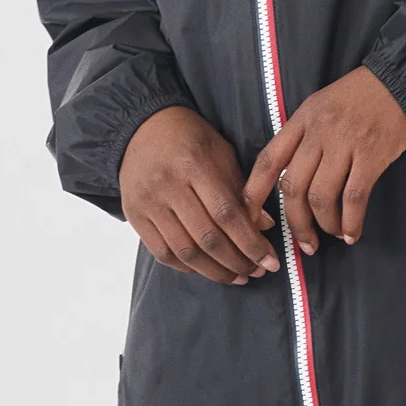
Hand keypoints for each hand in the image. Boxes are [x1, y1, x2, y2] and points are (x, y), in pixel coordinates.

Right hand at [120, 106, 282, 285]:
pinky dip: (187, 267)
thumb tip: (264, 227)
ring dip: (215, 271)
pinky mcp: (134, 216)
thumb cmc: (189, 138)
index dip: (251, 244)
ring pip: (185, 251)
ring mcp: (148, 203)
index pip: (227, 215)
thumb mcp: (220, 152)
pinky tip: (207, 269)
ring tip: (237, 277)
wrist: (140, 128)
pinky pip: (162, 253)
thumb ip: (241, 189)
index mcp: (194, 164)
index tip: (270, 261)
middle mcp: (168, 185)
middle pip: (207, 238)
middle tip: (257, 272)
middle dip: (237, 262)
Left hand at [242, 67, 405, 255]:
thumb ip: (301, 138)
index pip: (268, 160)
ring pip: (322, 197)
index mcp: (301, 120)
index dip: (255, 193)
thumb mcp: (319, 106)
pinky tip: (352, 233)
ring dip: (324, 224)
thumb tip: (287, 182)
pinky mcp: (371, 156)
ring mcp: (345, 144)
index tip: (252, 219)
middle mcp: (318, 132)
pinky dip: (351, 222)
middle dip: (296, 222)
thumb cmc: (357, 97)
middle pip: (294, 187)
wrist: (399, 82)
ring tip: (332, 234)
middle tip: (304, 242)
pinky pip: (354, 198)